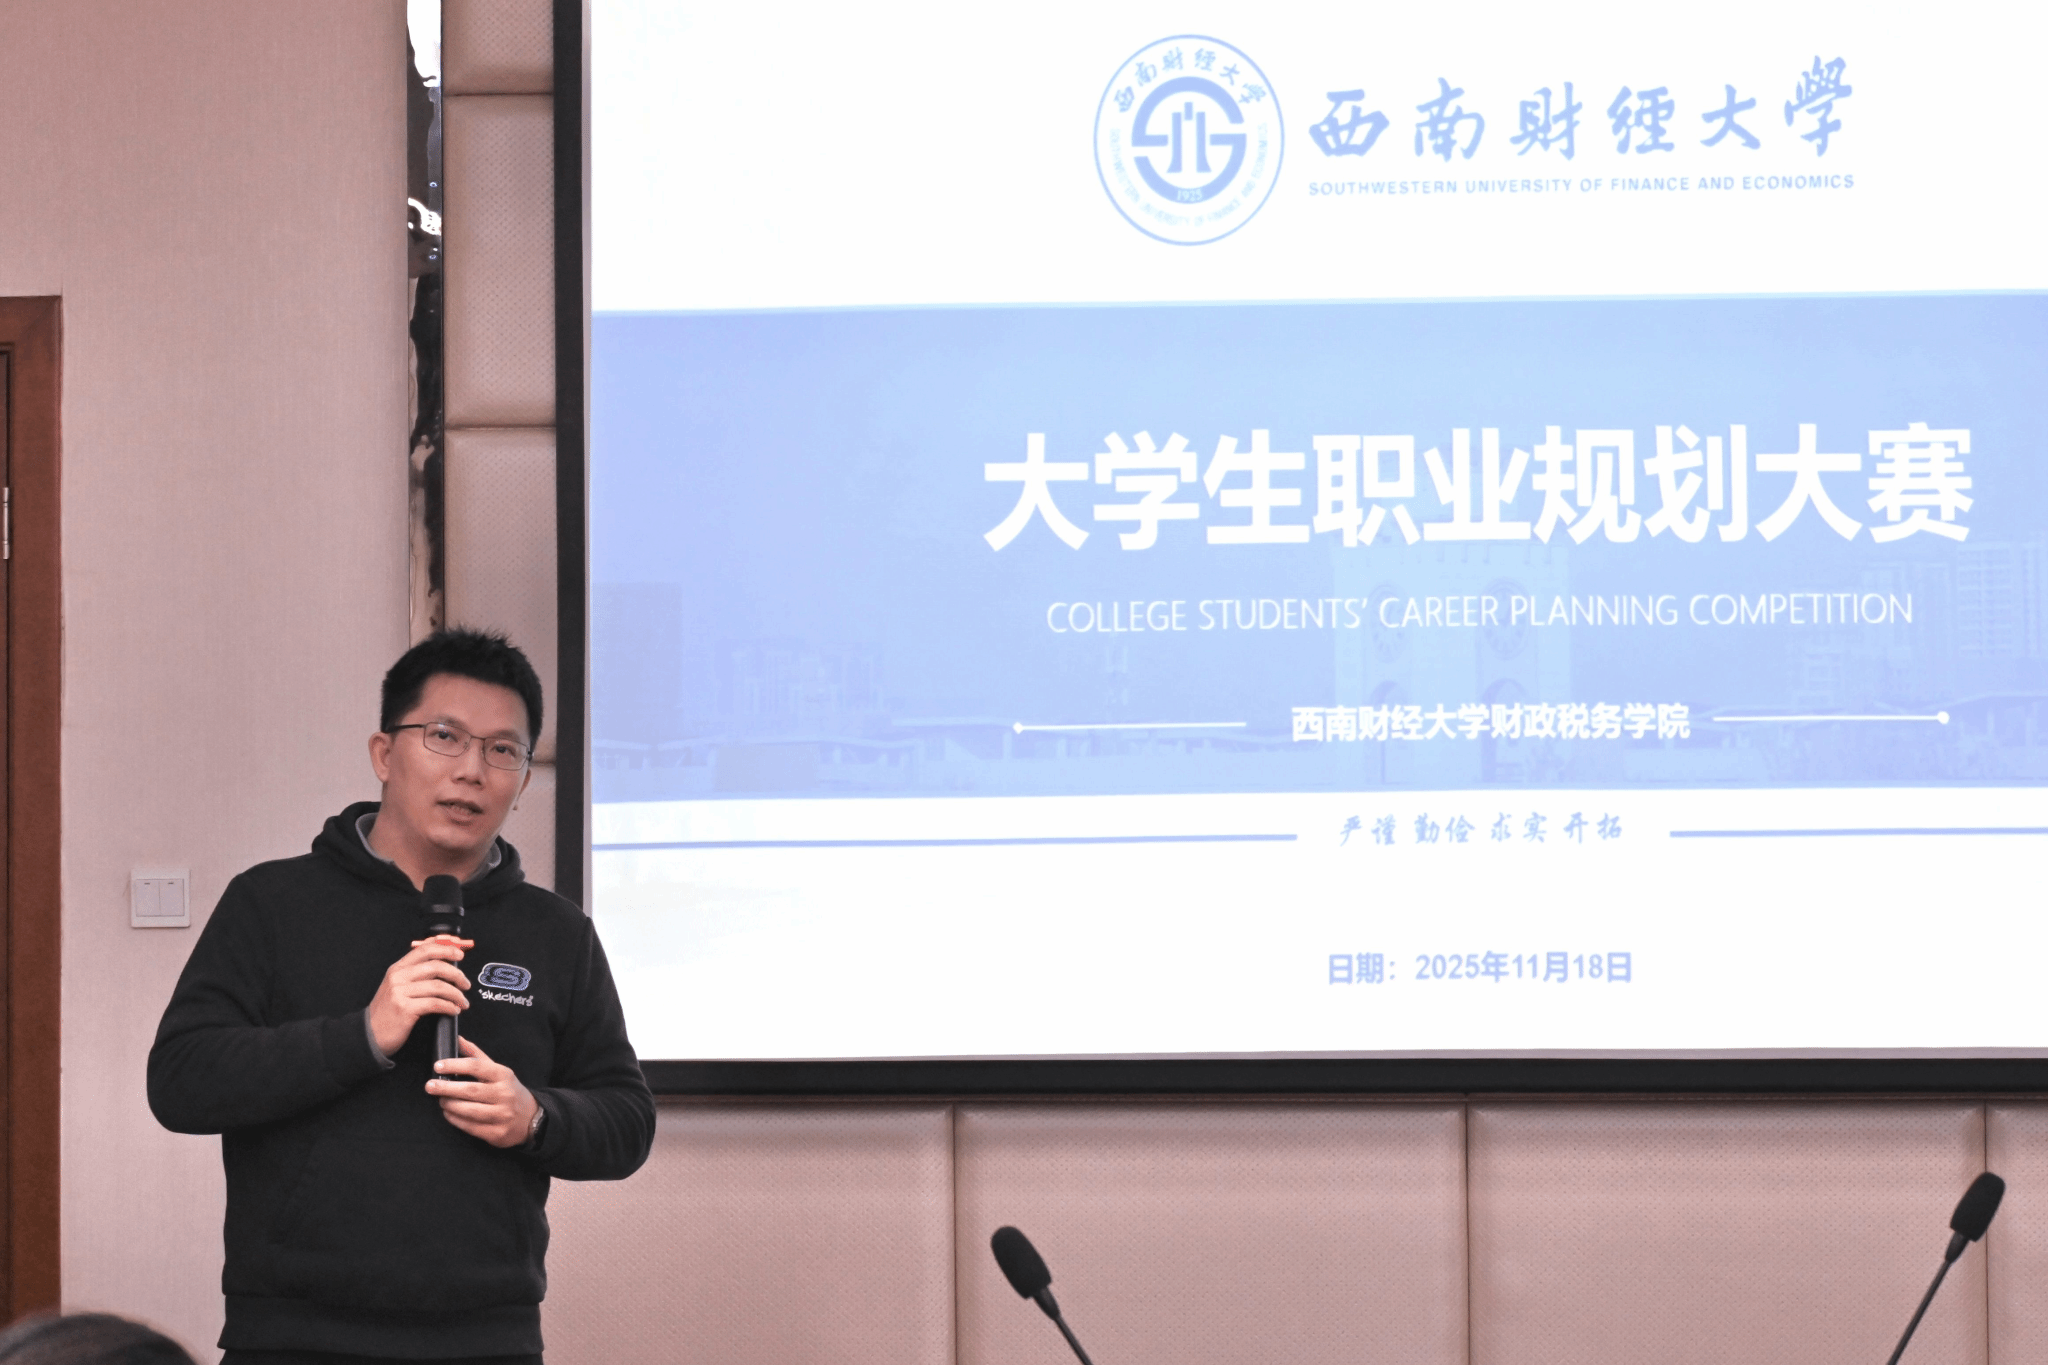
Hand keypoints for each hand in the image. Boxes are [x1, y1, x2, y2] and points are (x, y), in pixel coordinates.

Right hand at [366, 934, 472, 1056]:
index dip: (445, 948)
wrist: (370, 1035)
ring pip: (438, 986)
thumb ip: (416, 974)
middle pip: (436, 966)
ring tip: (462, 1002)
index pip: (425, 950)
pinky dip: (449, 1006)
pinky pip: (435, 1003)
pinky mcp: (404, 1009)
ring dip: (456, 994)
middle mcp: (398, 977)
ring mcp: (400, 992)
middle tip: (466, 983)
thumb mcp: (397, 987)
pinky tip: (454, 1010)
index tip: (460, 953)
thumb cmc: (388, 1011)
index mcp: (397, 969)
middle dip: (456, 974)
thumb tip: (443, 964)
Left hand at [427, 1036, 538, 1148]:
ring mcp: (502, 1114)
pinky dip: (455, 1119)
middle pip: (470, 1090)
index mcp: (504, 1075)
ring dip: (449, 1105)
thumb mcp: (498, 1071)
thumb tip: (457, 1039)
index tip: (438, 1066)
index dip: (455, 1065)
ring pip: (469, 1110)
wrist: (531, 1118)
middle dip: (446, 1088)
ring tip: (440, 1100)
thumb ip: (476, 1056)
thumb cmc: (508, 1090)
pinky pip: (470, 1126)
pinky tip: (449, 1113)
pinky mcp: (497, 1133)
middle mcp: (504, 1094)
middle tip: (430, 1086)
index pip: (477, 1066)